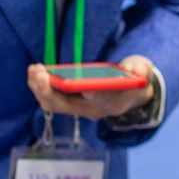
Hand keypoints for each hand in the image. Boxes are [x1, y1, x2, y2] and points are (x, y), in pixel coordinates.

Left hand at [27, 55, 156, 121]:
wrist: (132, 94)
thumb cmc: (136, 79)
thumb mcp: (144, 71)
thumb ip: (141, 69)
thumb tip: (135, 70)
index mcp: (113, 102)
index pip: (98, 98)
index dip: (87, 91)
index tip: (77, 83)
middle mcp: (93, 110)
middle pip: (65, 105)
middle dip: (48, 90)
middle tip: (39, 72)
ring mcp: (81, 109)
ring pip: (54, 104)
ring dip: (40, 88)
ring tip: (34, 70)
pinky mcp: (71, 103)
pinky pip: (51, 100)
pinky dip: (41, 87)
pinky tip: (36, 72)